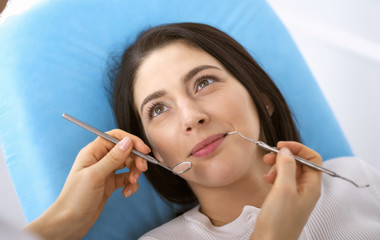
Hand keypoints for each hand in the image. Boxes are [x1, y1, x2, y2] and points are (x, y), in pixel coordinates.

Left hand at [24, 129, 148, 239]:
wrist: (70, 222)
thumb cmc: (76, 198)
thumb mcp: (95, 175)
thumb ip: (113, 158)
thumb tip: (128, 141)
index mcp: (93, 152)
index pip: (115, 137)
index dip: (131, 141)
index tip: (144, 150)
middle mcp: (100, 159)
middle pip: (125, 150)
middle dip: (136, 159)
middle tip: (142, 169)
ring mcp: (105, 171)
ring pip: (128, 164)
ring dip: (134, 173)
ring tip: (132, 183)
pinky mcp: (110, 184)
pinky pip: (126, 178)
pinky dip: (130, 184)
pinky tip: (127, 193)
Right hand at [252, 141, 321, 239]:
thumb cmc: (279, 221)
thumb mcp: (283, 189)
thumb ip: (286, 166)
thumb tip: (287, 151)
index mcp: (312, 187)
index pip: (313, 159)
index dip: (298, 149)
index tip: (281, 146)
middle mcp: (307, 190)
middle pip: (300, 164)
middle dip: (285, 157)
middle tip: (268, 158)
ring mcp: (296, 196)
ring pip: (290, 172)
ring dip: (278, 167)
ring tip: (267, 174)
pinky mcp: (285, 201)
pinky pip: (283, 181)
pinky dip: (274, 176)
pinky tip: (266, 181)